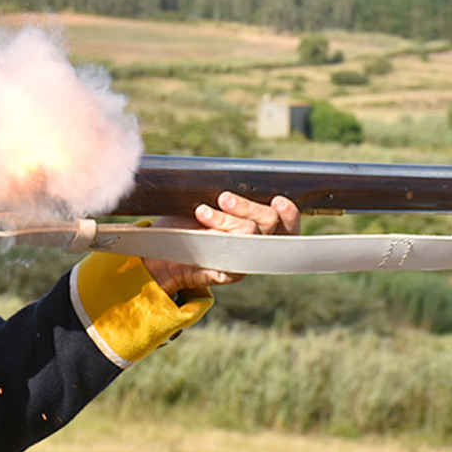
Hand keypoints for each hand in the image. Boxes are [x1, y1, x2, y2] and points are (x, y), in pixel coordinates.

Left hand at [143, 192, 300, 296]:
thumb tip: (235, 179)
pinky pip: (233, 256)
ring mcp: (244, 261)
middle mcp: (257, 246)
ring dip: (225, 218)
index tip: (277, 199)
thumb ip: (228, 197)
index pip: (288, 225)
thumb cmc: (186, 221)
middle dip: (247, 206)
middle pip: (271, 223)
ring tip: (202, 211)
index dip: (289, 213)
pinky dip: (216, 235)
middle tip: (223, 198)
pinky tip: (199, 227)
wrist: (161, 249)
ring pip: (250, 234)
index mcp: (259, 226)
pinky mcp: (228, 273)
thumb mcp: (209, 201)